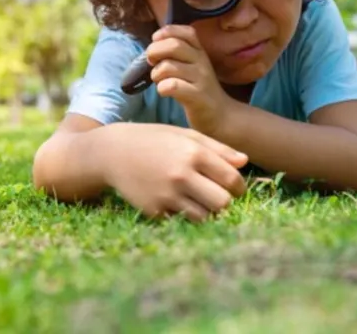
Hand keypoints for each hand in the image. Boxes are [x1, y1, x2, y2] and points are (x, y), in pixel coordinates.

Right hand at [100, 122, 248, 221]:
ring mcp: (167, 195)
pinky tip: (175, 201)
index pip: (232, 180)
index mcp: (193, 153)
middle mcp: (181, 175)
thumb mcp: (184, 135)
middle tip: (217, 196)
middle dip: (224, 201)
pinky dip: (183, 214)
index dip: (238, 187)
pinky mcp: (154, 210)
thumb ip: (216, 148)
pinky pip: (181, 220)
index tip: (233, 188)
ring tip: (198, 200)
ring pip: (205, 217)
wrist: (112, 152)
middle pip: (223, 203)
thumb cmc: (153, 140)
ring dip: (206, 211)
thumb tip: (244, 162)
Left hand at [146, 24, 231, 136]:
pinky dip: (162, 88)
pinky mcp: (197, 96)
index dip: (167, 32)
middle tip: (151, 62)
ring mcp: (201, 79)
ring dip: (156, 74)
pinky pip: (172, 86)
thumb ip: (176, 55)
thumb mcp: (191, 67)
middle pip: (174, 45)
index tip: (156, 40)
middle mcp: (202, 62)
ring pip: (168, 67)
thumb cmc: (198, 89)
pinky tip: (165, 92)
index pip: (187, 31)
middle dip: (154, 51)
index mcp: (200, 51)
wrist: (220, 116)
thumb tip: (152, 47)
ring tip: (159, 81)